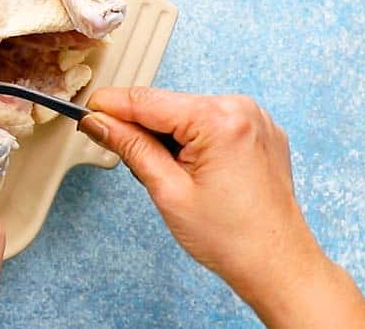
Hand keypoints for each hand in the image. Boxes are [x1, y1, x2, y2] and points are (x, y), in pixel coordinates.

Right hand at [81, 88, 364, 327]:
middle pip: (168, 104)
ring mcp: (256, 119)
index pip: (147, 100)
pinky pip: (212, 122)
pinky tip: (194, 171)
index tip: (86, 113)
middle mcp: (242, 109)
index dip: (110, 106)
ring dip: (168, 135)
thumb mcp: (167, 191)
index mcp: (219, 120)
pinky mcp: (260, 132)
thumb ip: (130, 147)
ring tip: (170, 176)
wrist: (278, 265)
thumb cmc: (233, 238)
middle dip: (141, 126)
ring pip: (188, 112)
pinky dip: (193, 138)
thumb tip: (100, 122)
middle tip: (123, 157)